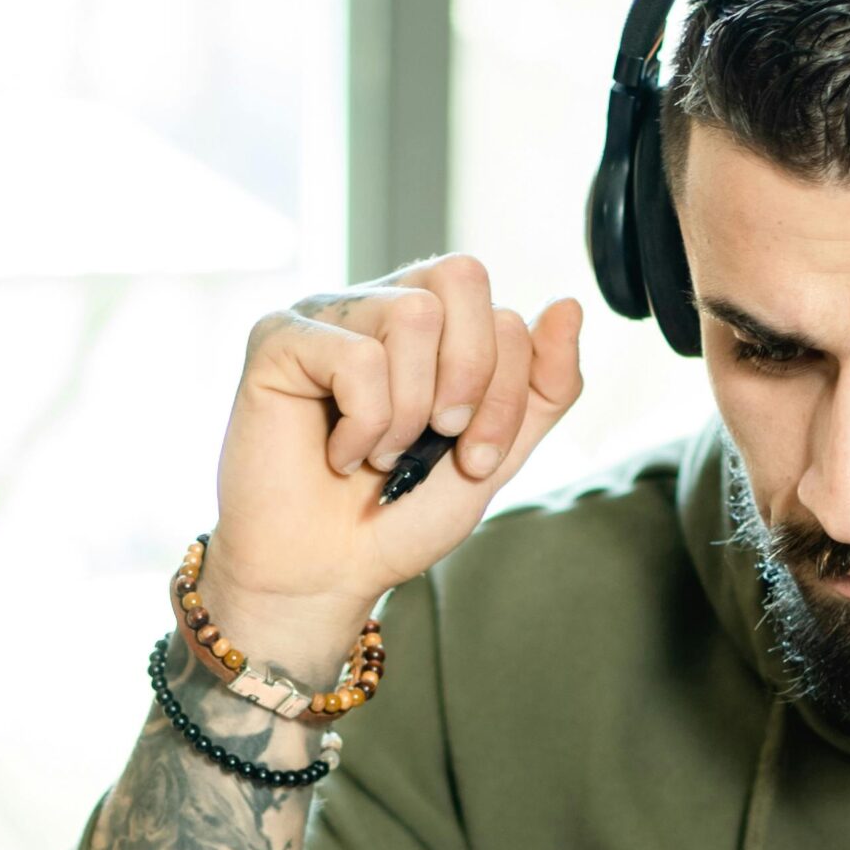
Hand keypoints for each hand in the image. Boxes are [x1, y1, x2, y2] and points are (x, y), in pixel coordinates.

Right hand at [209, 255, 583, 666]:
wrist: (331, 573)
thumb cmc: (402, 514)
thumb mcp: (497, 452)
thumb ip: (543, 386)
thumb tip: (569, 304)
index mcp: (437, 323)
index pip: (504, 314)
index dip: (506, 396)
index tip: (473, 458)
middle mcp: (382, 302)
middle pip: (463, 276)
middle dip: (469, 378)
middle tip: (437, 439)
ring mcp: (327, 313)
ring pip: (413, 314)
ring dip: (409, 411)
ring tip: (381, 452)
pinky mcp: (280, 337)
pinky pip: (355, 355)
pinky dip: (362, 424)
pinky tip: (340, 453)